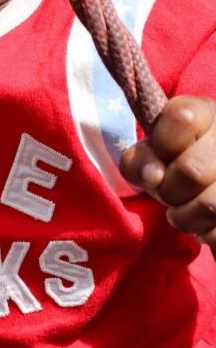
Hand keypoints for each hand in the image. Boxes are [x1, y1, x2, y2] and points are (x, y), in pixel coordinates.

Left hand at [120, 96, 215, 248]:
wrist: (207, 174)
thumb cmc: (173, 162)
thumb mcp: (150, 154)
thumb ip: (139, 160)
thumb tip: (153, 176)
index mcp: (207, 113)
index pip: (181, 119)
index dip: (162, 145)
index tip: (162, 154)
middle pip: (192, 171)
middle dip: (169, 190)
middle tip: (170, 191)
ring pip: (210, 206)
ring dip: (186, 217)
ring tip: (186, 210)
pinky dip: (208, 234)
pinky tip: (207, 223)